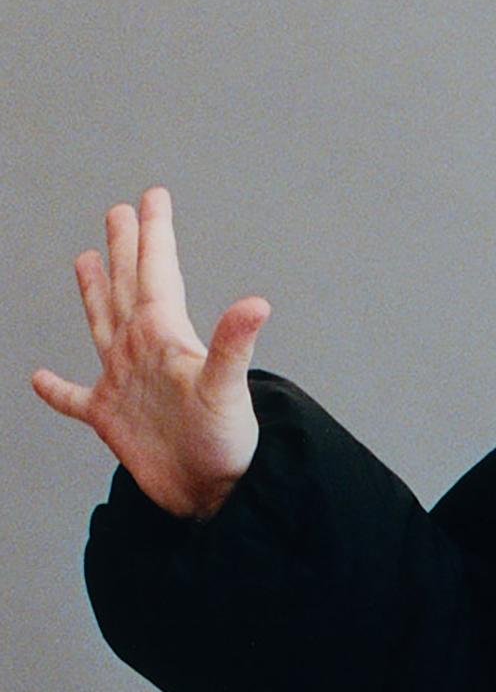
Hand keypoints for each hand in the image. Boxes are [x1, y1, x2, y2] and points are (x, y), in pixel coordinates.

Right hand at [31, 185, 270, 518]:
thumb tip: (258, 305)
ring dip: (94, 292)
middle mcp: (142, 351)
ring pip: (102, 324)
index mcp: (165, 336)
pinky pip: (74, 399)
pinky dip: (57, 390)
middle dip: (124, 248)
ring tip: (86, 259)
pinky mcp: (110, 419)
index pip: (158, 272)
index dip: (154, 234)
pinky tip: (40, 378)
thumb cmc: (226, 446)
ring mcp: (124, 383)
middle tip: (119, 211)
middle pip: (128, 286)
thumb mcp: (227, 389)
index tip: (153, 196)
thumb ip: (233, 345)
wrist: (212, 496)